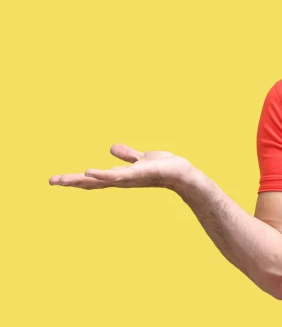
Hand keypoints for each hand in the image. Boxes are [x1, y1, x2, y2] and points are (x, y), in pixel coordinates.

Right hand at [49, 143, 193, 190]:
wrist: (182, 174)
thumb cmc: (163, 168)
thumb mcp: (141, 158)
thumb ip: (127, 155)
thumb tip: (111, 148)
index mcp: (120, 175)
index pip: (93, 179)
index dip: (75, 179)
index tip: (56, 179)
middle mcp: (121, 179)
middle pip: (91, 182)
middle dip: (71, 182)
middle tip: (51, 181)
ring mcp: (128, 178)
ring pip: (100, 181)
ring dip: (81, 180)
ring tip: (62, 179)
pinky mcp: (138, 174)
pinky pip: (118, 176)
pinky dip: (103, 175)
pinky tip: (89, 172)